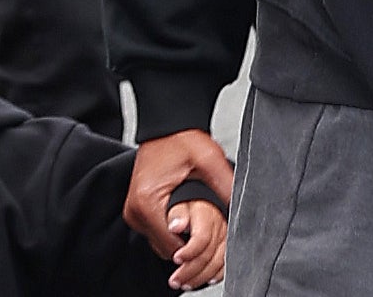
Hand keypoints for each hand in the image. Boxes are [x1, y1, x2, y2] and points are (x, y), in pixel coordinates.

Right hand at [125, 128, 234, 259]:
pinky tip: (186, 217)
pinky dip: (171, 229)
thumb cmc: (182, 138)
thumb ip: (224, 185)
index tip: (210, 241)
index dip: (194, 247)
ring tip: (197, 223)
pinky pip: (156, 231)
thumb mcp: (209, 159)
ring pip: (160, 242)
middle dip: (188, 244)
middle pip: (165, 247)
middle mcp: (135, 211)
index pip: (172, 245)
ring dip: (179, 238)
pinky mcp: (137, 209)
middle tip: (208, 231)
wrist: (168, 124)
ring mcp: (133, 211)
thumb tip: (239, 208)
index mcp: (147, 202)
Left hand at [164, 197, 226, 290]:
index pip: (202, 237)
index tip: (176, 259)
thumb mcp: (177, 203)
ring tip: (184, 284)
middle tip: (174, 280)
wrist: (199, 202)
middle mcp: (220, 224)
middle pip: (209, 253)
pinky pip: (226, 263)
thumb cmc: (186, 204)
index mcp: (207, 213)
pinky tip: (205, 280)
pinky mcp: (228, 243)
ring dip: (201, 276)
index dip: (189, 252)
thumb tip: (175, 226)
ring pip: (219, 261)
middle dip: (190, 270)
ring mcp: (226, 234)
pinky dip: (216, 275)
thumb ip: (176, 215)